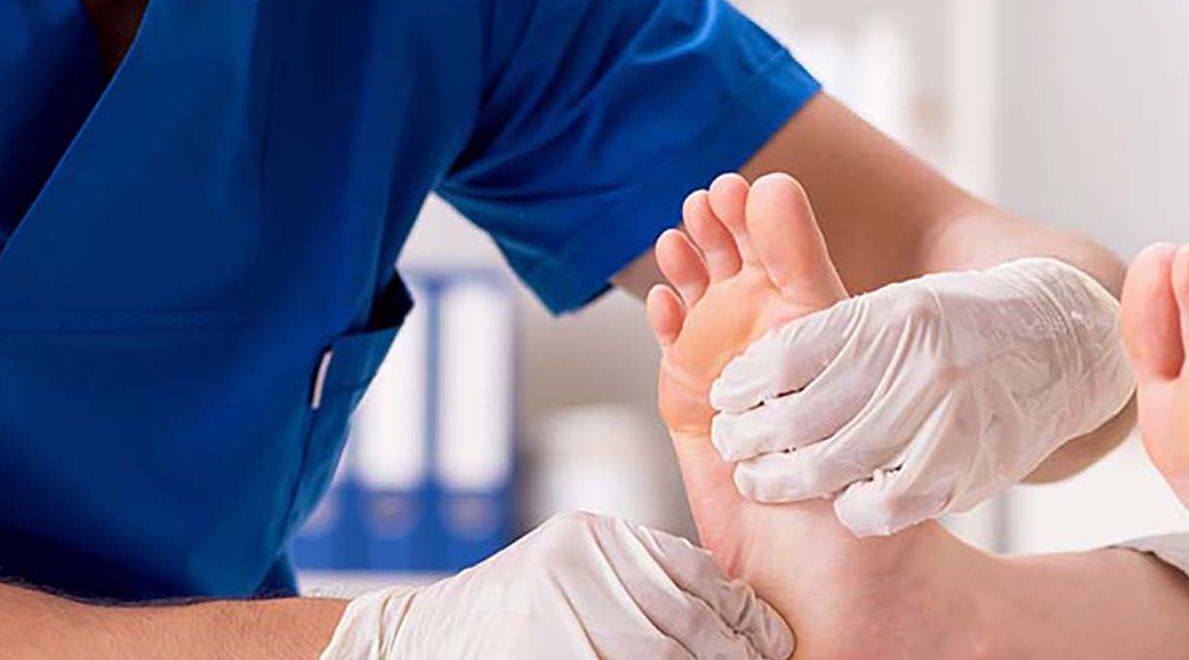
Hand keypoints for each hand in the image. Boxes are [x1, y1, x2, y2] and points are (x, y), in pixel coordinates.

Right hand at [321, 512, 792, 658]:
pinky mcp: (555, 652)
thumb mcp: (570, 569)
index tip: (771, 643)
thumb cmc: (505, 613)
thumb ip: (636, 578)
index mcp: (591, 541)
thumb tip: (737, 619)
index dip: (744, 619)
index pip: (694, 577)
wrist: (417, 642)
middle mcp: (578, 571)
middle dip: (732, 656)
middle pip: (687, 627)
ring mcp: (562, 620)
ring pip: (665, 655)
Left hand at [708, 257, 1134, 535]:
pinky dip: (851, 508)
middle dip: (751, 439)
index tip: (723, 398)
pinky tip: (834, 501)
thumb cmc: (954, 325)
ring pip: (836, 466)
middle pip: (802, 418)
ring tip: (759, 480)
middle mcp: (918, 368)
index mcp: (892, 317)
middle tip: (731, 446)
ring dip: (785, 480)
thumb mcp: (896, 306)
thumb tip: (752, 367)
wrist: (1055, 346)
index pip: (789, 356)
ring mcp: (945, 421)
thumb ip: (834, 331)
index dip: (744, 384)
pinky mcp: (965, 467)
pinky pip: (888, 504)